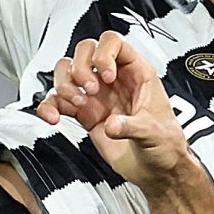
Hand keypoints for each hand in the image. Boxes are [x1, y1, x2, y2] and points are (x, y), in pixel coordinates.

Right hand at [35, 33, 191, 190]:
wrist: (156, 171)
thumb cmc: (165, 145)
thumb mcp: (156, 133)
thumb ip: (133, 126)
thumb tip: (112, 124)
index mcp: (136, 73)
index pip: (113, 42)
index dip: (104, 54)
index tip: (106, 77)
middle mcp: (114, 79)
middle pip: (85, 51)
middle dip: (80, 68)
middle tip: (90, 90)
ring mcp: (96, 95)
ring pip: (67, 71)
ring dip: (64, 85)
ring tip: (78, 103)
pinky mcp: (83, 114)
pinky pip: (57, 102)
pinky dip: (48, 107)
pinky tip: (52, 118)